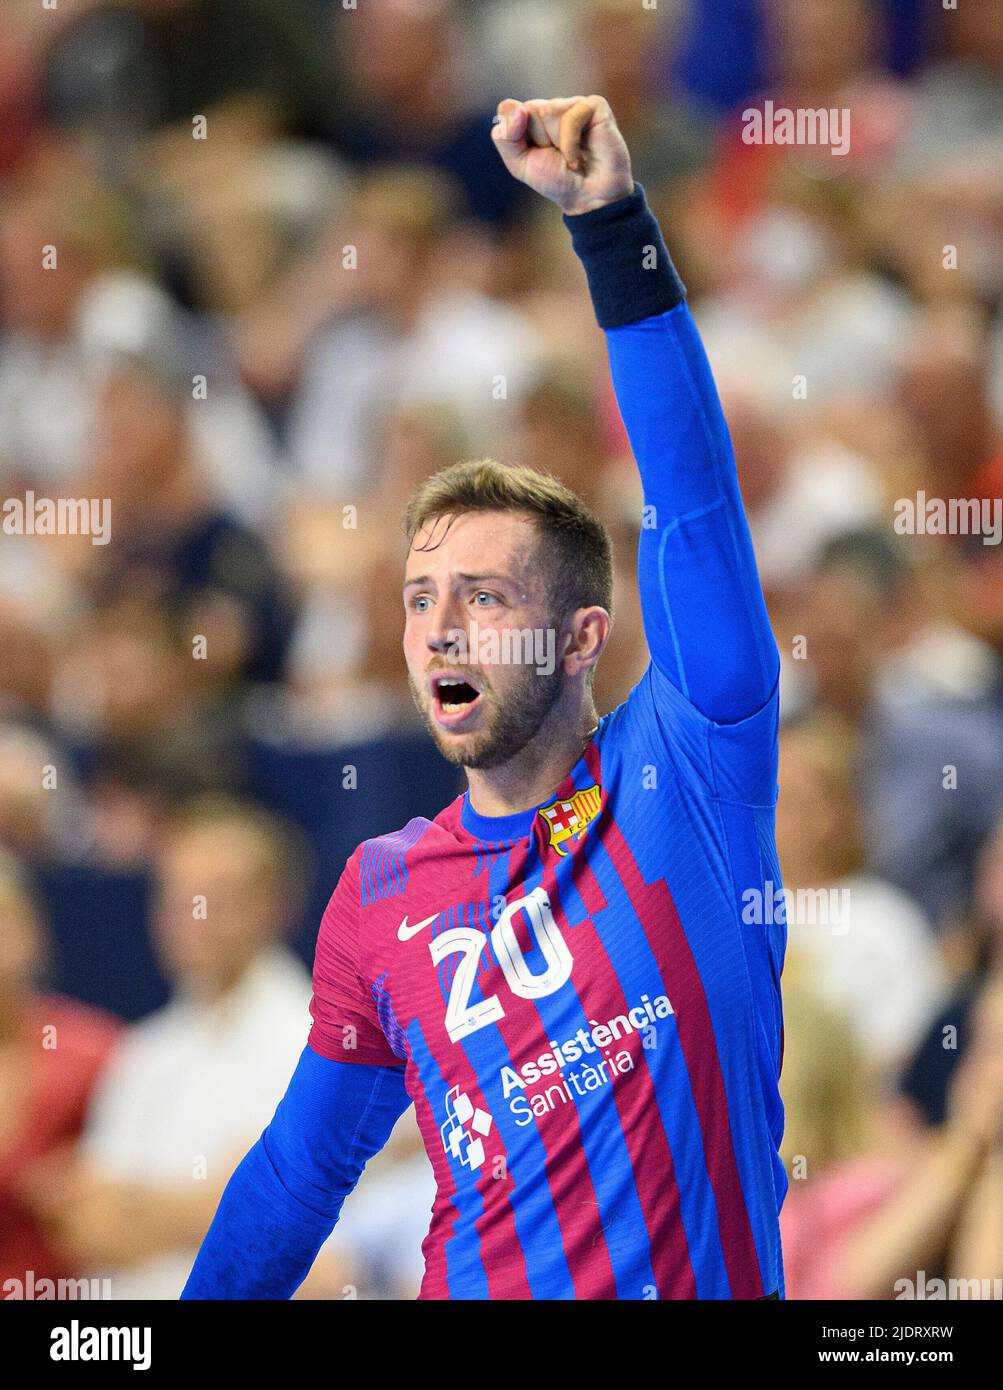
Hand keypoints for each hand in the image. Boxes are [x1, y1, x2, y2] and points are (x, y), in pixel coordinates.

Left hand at [491, 96, 633, 215]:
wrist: (588, 199)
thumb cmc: (557, 181)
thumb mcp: (519, 164)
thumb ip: (505, 137)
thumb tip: (515, 107)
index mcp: (533, 116)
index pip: (509, 111)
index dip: (516, 138)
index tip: (535, 155)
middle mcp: (553, 106)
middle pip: (529, 109)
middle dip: (539, 140)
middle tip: (556, 157)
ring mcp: (574, 104)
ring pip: (549, 111)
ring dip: (557, 143)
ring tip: (571, 156)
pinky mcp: (595, 105)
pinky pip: (570, 118)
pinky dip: (570, 144)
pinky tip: (578, 158)